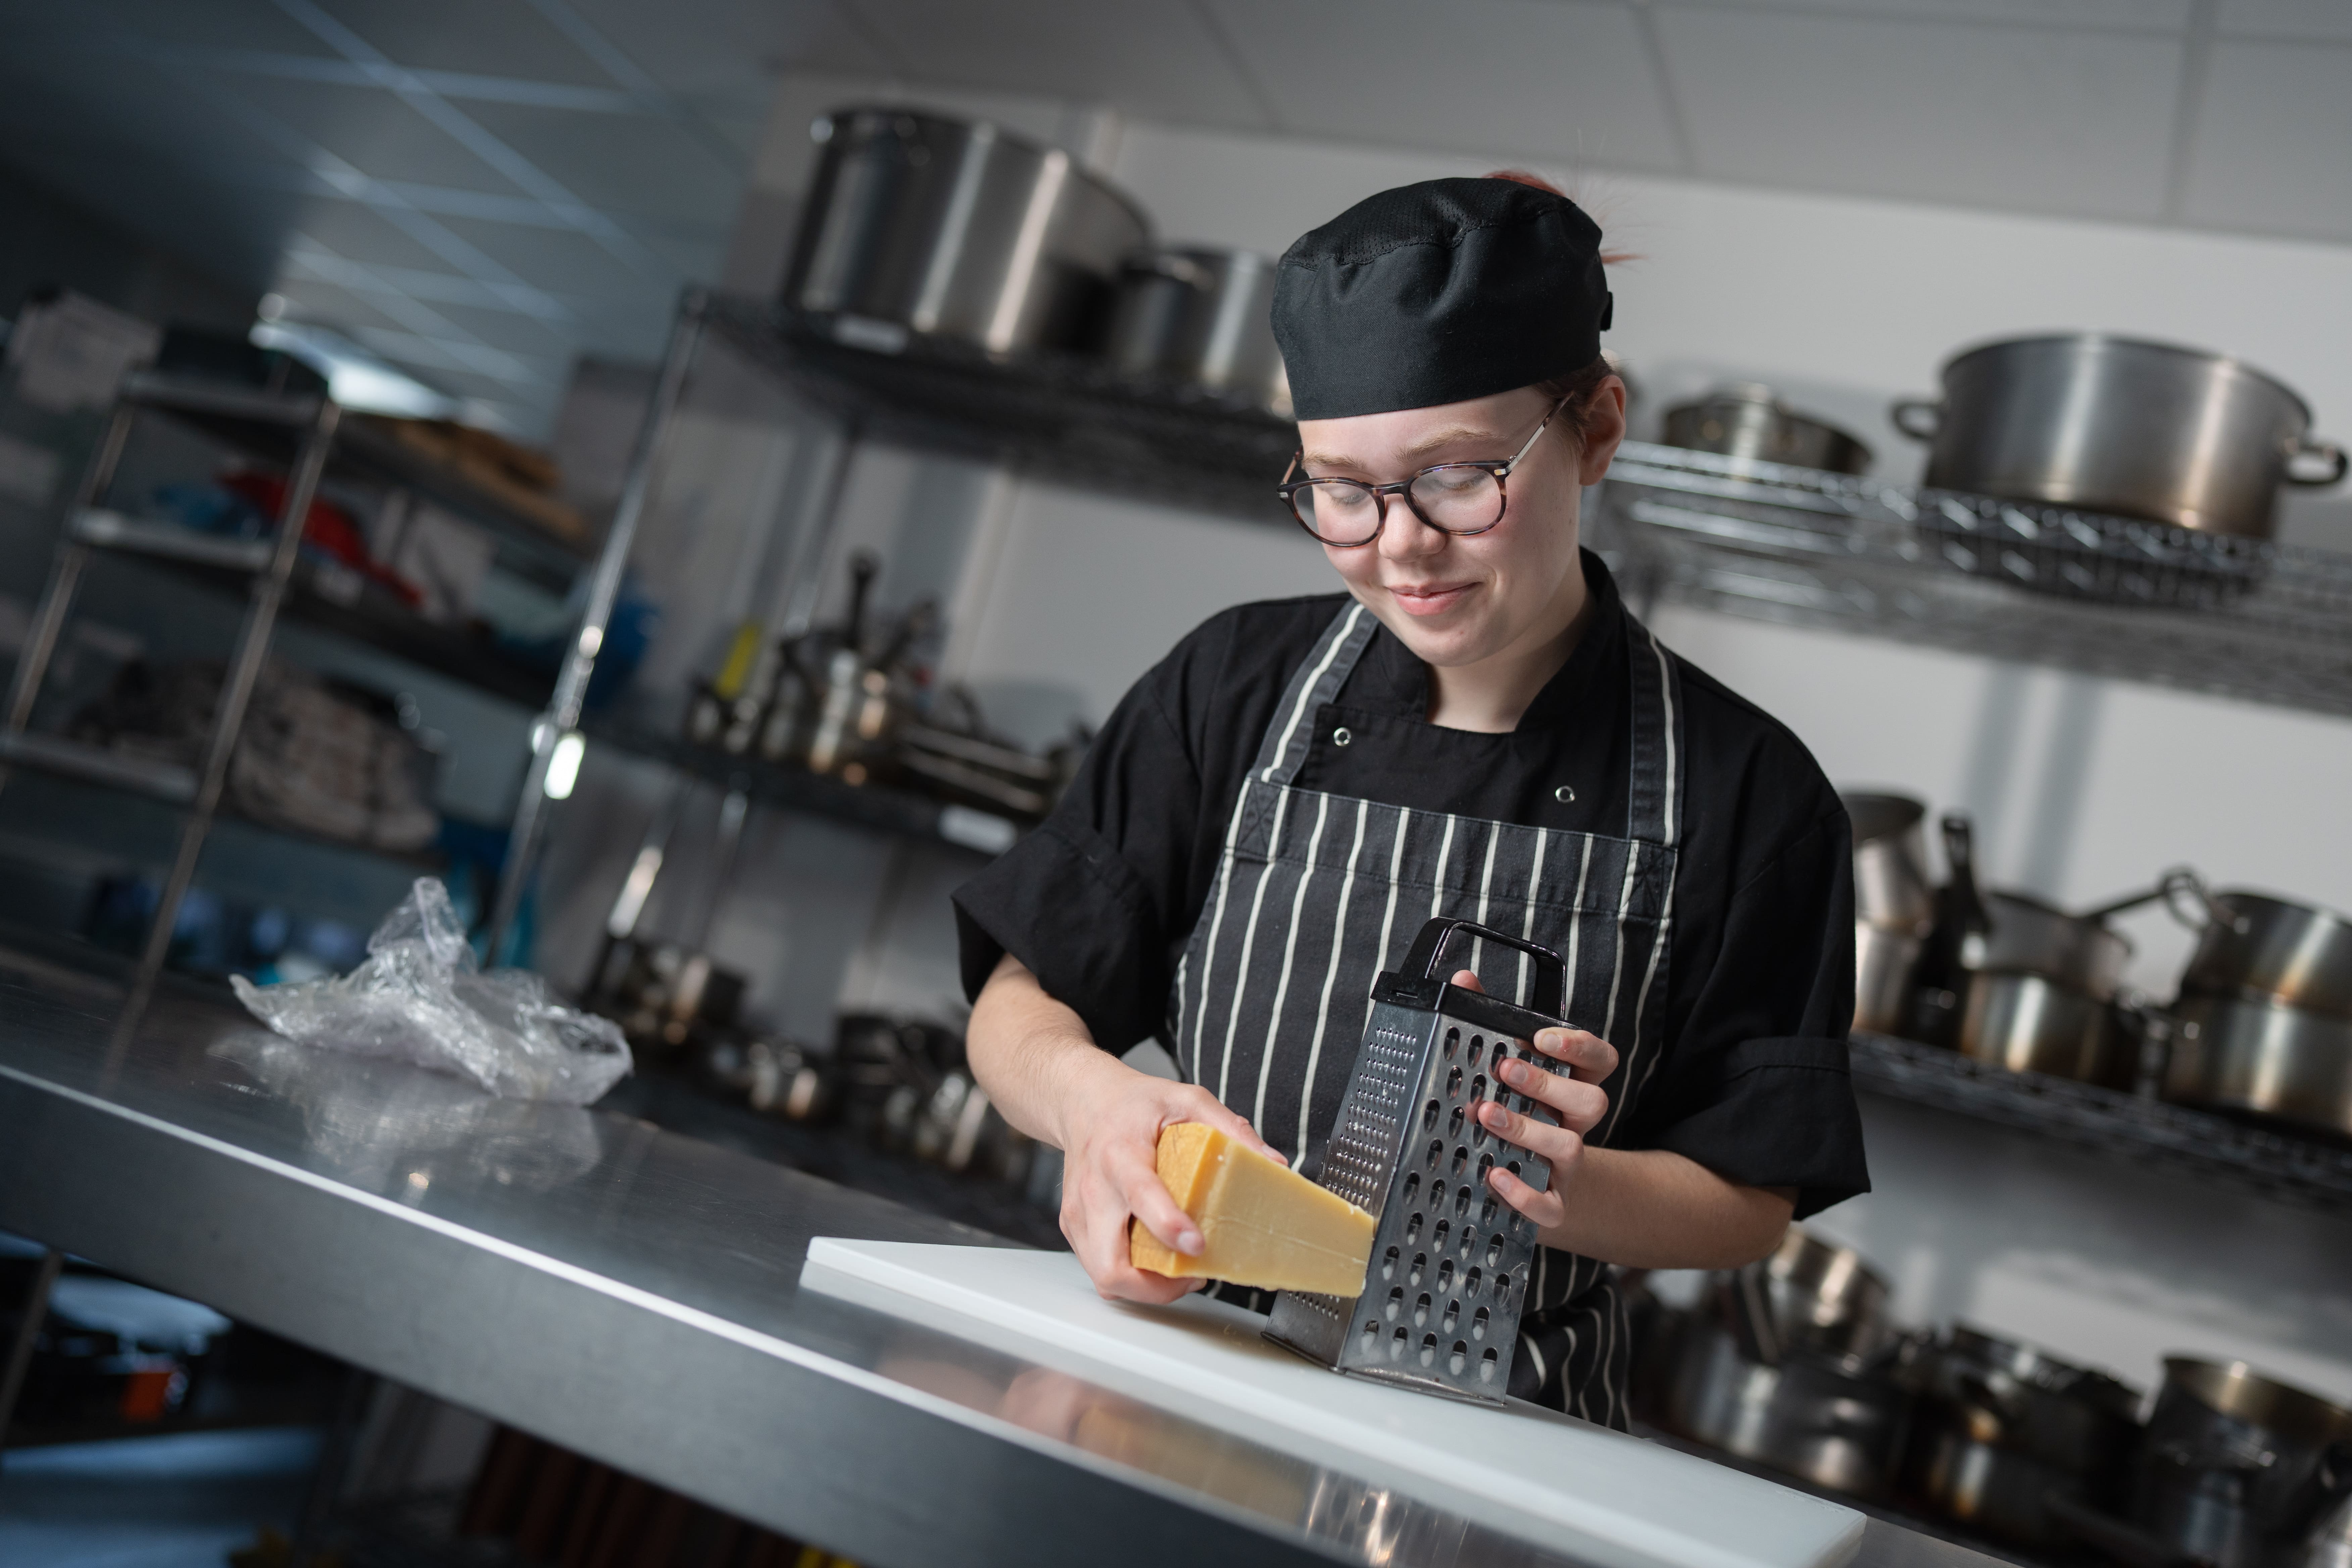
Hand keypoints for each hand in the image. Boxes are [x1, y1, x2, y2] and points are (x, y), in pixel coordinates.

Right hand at [1054, 1056, 1285, 1305]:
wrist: (1084, 1102)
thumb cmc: (1134, 1104)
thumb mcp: (1186, 1100)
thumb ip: (1229, 1128)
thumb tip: (1271, 1162)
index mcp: (1121, 1154)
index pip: (1140, 1196)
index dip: (1167, 1226)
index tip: (1196, 1244)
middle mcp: (1095, 1189)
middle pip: (1109, 1263)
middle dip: (1153, 1286)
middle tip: (1192, 1273)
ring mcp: (1079, 1214)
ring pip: (1104, 1276)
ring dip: (1145, 1287)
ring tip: (1179, 1270)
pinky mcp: (1075, 1228)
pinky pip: (1100, 1268)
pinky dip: (1130, 1275)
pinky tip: (1155, 1258)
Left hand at [1448, 969, 1617, 1238]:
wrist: (1533, 1186)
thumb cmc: (1517, 1113)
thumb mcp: (1506, 1068)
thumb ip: (1488, 1020)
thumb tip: (1463, 979)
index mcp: (1573, 1086)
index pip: (1602, 1061)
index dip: (1581, 1047)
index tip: (1542, 1037)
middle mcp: (1577, 1124)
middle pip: (1591, 1101)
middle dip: (1548, 1083)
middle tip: (1504, 1069)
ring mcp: (1569, 1165)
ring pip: (1569, 1146)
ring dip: (1527, 1130)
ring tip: (1486, 1115)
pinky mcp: (1553, 1203)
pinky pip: (1550, 1204)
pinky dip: (1523, 1192)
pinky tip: (1495, 1174)